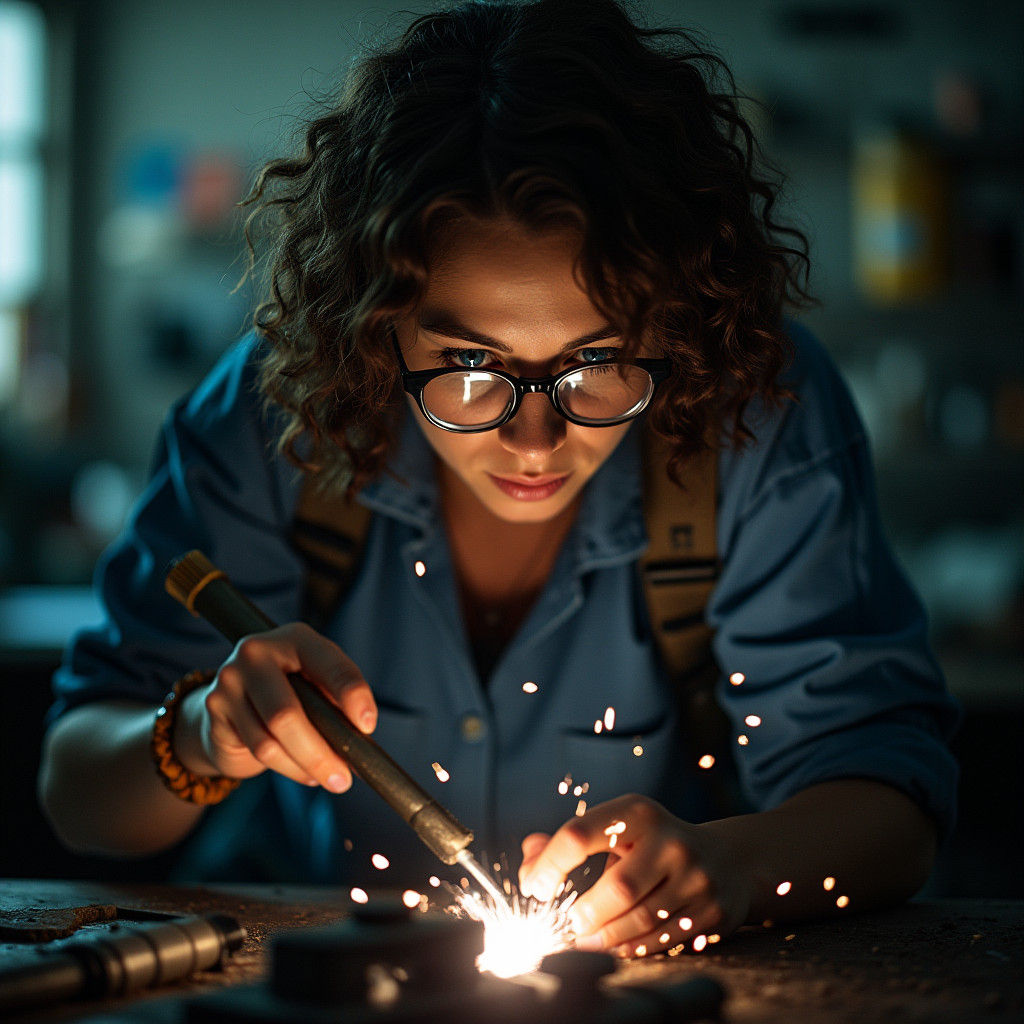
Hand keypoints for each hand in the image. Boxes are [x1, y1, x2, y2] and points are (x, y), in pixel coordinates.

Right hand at [178, 622, 376, 791]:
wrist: (233, 701)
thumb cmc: (290, 691)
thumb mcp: (317, 685)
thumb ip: (335, 701)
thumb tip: (359, 734)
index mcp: (296, 637)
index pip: (330, 665)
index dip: (352, 696)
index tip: (367, 727)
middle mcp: (258, 651)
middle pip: (288, 714)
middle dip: (321, 753)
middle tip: (344, 779)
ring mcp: (231, 678)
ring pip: (270, 741)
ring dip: (304, 767)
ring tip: (326, 778)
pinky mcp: (216, 706)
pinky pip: (256, 749)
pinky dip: (287, 768)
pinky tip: (303, 772)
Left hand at [519, 794, 750, 955]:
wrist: (727, 858)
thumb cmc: (652, 844)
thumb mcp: (615, 829)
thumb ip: (566, 842)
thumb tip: (528, 862)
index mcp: (638, 812)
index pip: (580, 835)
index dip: (549, 865)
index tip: (535, 887)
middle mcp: (671, 840)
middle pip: (616, 888)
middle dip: (584, 914)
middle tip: (567, 925)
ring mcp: (697, 877)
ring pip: (640, 920)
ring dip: (605, 938)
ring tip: (584, 940)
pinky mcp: (713, 911)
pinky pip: (663, 940)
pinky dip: (633, 947)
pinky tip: (617, 945)